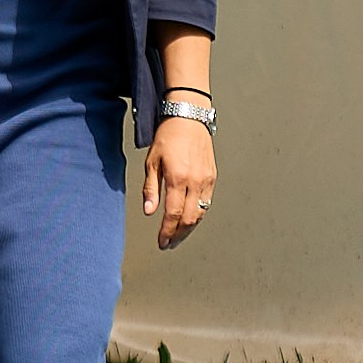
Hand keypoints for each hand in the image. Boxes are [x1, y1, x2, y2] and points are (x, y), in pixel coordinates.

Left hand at [144, 115, 215, 248]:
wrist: (189, 119)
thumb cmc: (168, 137)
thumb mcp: (152, 161)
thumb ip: (151, 188)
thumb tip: (149, 211)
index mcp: (178, 178)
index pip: (173, 214)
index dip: (167, 231)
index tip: (161, 242)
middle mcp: (195, 181)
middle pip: (189, 219)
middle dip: (178, 235)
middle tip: (168, 244)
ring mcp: (206, 180)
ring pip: (200, 213)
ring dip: (189, 229)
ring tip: (177, 236)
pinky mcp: (212, 177)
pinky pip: (206, 202)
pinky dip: (197, 215)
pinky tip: (188, 220)